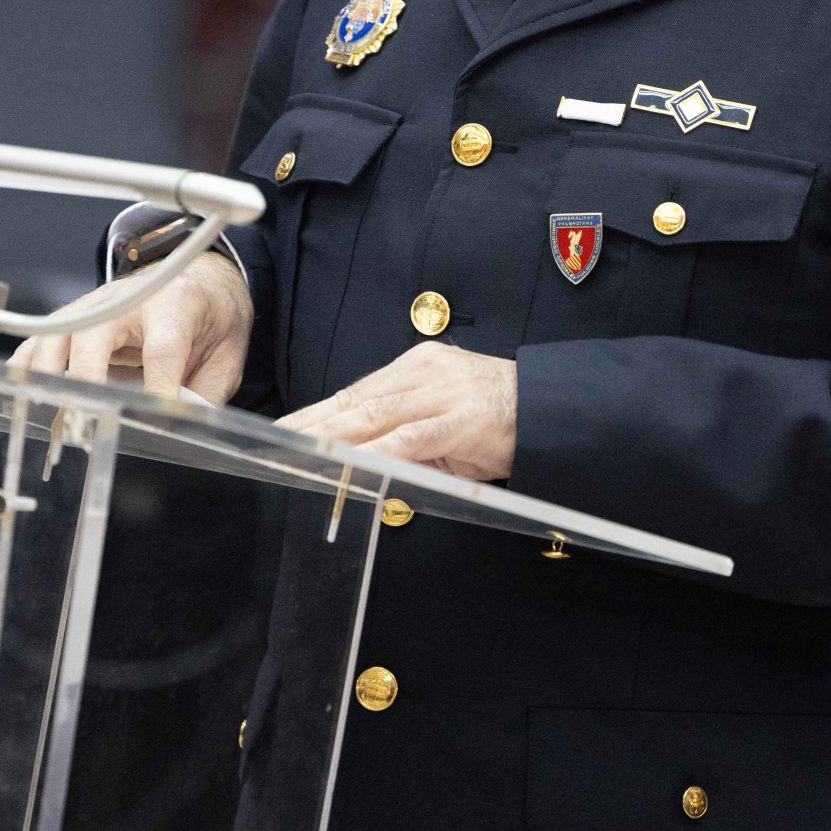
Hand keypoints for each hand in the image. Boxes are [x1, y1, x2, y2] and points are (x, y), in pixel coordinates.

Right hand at [14, 254, 251, 402]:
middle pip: (93, 337)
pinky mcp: (75, 316)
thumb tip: (178, 431)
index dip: (156, 387)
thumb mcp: (226, 357)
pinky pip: (40, 341)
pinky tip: (25, 399)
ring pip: (56, 336)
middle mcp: (129, 300)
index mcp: (176, 304)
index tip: (153, 420)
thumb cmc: (212, 318)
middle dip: (84, 382)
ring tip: (51, 420)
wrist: (202, 280)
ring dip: (47, 379)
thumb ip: (204, 394)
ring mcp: (96, 305)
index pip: (161, 348)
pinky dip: (27, 370)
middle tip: (83, 425)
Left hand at [274, 343, 515, 479]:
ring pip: (376, 414)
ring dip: (333, 436)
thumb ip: (405, 434)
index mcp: (416, 369)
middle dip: (312, 423)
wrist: (554, 408)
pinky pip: (412, 437)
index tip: (284, 429)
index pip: (356, 393)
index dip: (317, 412)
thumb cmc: (498, 418)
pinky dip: (379, 451)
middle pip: (356, 400)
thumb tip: (362, 458)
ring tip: (301, 451)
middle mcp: (423, 373)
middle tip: (276, 440)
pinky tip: (355, 462)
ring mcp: (442, 393)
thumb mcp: (445, 419)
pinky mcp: (462, 419)